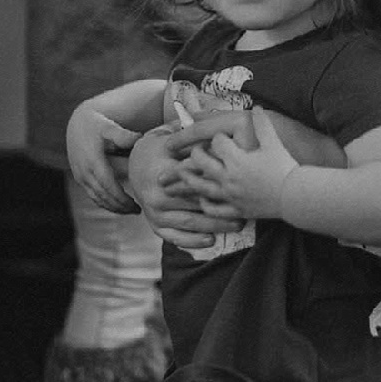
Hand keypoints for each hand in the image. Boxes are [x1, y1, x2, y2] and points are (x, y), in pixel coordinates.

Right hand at [66, 106, 141, 214]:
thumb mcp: (108, 126)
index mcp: (93, 161)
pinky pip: (92, 195)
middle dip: (120, 206)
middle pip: (103, 196)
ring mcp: (80, 176)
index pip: (108, 186)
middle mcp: (84, 171)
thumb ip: (123, 134)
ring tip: (130, 211)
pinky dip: (104, 203)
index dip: (121, 198)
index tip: (135, 205)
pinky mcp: (79, 178)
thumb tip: (139, 138)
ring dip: (113, 207)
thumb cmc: (96, 124)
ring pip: (97, 198)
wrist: (76, 124)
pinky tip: (117, 206)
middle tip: (137, 211)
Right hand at [130, 125, 244, 249]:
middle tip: (245, 212)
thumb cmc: (160, 151)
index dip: (217, 186)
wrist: (135, 166)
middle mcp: (156, 195)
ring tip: (237, 225)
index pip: (193, 182)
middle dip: (221, 210)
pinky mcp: (155, 225)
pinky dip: (193, 241)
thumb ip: (195, 143)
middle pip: (195, 206)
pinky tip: (211, 240)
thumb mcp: (173, 141)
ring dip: (214, 227)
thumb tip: (222, 141)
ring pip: (189, 223)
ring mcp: (154, 213)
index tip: (238, 189)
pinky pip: (175, 237)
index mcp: (161, 173)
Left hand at [184, 108, 297, 222]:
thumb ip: (263, 124)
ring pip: (201, 186)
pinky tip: (202, 199)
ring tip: (180, 172)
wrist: (295, 196)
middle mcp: (228, 176)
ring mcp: (230, 195)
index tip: (219, 137)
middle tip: (194, 150)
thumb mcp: (273, 143)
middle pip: (201, 162)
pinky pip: (214, 209)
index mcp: (236, 158)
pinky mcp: (236, 210)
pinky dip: (205, 204)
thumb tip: (258, 107)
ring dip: (188, 178)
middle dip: (196, 153)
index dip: (217, 137)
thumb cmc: (284, 168)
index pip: (217, 142)